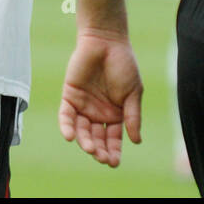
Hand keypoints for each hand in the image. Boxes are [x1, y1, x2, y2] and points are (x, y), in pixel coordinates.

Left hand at [58, 30, 142, 166]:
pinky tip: (70, 137)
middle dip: (99, 150)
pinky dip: (67, 126)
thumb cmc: (123, 65)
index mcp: (115, 114)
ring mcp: (83, 106)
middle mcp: (98, 113)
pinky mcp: (70, 96)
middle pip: (97, 138)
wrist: (106, 41)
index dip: (113, 151)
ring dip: (85, 141)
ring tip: (90, 149)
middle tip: (102, 158)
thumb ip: (132, 116)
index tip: (114, 162)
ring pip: (82, 130)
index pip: (113, 138)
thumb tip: (137, 141)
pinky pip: (66, 115)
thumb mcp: (133, 93)